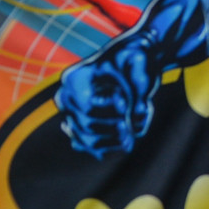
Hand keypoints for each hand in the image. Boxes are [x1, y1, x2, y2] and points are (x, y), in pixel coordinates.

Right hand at [57, 31, 162, 158]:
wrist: (136, 61)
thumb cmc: (135, 58)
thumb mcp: (140, 64)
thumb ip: (139, 87)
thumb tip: (135, 118)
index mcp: (74, 80)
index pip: (88, 109)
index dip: (112, 110)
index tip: (124, 99)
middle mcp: (68, 99)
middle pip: (87, 128)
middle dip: (116, 126)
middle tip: (136, 115)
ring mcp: (75, 115)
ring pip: (89, 143)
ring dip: (116, 141)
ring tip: (134, 128)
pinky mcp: (87, 127)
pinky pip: (94, 149)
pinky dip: (114, 148)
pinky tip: (129, 136)